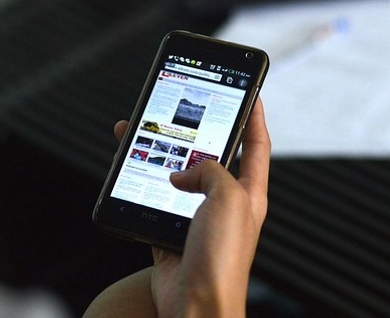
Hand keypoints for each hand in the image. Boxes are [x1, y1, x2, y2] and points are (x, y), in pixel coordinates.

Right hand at [113, 100, 269, 317]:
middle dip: (196, 131)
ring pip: (178, 175)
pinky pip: (157, 198)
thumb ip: (210, 170)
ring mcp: (197, 218)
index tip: (251, 94)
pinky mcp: (171, 231)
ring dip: (161, 155)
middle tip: (183, 109)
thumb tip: (181, 174)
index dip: (255, 116)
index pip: (256, 145)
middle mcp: (224, 203)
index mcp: (249, 193)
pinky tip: (133, 174)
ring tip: (142, 135)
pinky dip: (144, 184)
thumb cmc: (222, 259)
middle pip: (211, 156)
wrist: (195, 304)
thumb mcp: (228, 197)